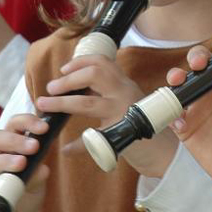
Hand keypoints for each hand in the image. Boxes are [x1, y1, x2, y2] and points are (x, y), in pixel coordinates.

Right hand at [0, 113, 49, 211]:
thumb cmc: (23, 197)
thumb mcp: (37, 186)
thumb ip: (38, 175)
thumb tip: (41, 168)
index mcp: (9, 146)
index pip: (14, 125)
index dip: (28, 122)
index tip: (44, 127)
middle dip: (17, 140)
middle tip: (34, 146)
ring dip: (4, 159)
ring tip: (20, 163)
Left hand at [41, 54, 177, 177]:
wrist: (166, 151)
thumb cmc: (142, 125)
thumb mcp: (127, 101)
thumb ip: (107, 93)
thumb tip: (75, 88)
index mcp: (125, 84)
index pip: (103, 61)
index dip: (81, 61)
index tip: (64, 68)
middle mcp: (125, 94)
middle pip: (95, 74)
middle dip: (68, 79)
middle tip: (51, 87)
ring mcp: (123, 114)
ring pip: (87, 104)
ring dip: (63, 104)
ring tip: (46, 105)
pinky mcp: (121, 136)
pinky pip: (93, 140)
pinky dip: (77, 146)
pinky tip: (66, 150)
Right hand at [165, 32, 211, 211]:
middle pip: (199, 62)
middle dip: (196, 57)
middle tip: (199, 63)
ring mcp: (198, 105)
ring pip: (181, 83)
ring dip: (177, 78)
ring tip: (179, 81)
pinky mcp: (186, 125)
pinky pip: (172, 113)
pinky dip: (171, 113)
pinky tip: (181, 121)